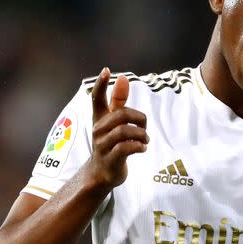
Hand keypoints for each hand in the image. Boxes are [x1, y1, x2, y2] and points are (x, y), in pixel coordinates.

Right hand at [85, 68, 148, 188]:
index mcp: (99, 118)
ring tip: (145, 140)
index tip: (107, 70)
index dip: (101, 83)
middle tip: (144, 128)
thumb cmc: (110, 143)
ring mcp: (102, 145)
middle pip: (122, 114)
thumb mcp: (113, 122)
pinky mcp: (110, 158)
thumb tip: (123, 77)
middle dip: (140, 119)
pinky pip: (127, 147)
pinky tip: (142, 148)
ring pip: (125, 131)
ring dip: (142, 135)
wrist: (102, 173)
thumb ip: (119, 101)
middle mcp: (98, 130)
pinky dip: (139, 146)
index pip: (96, 98)